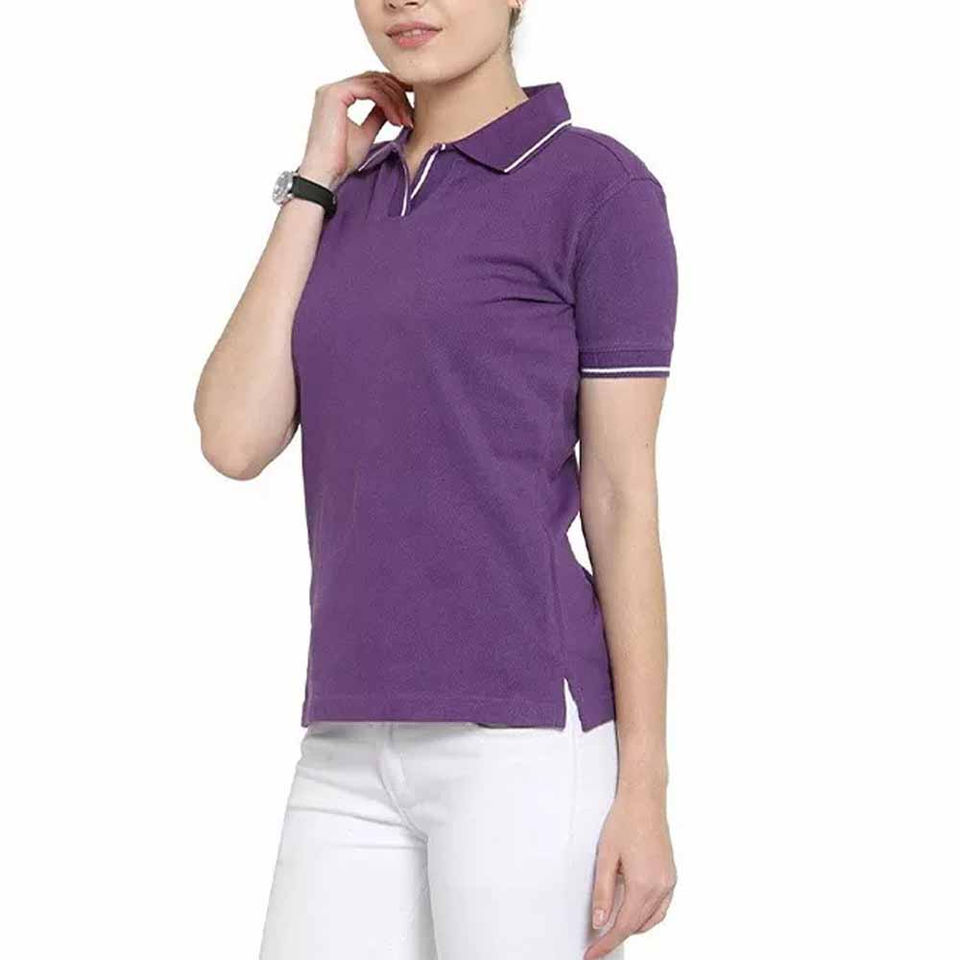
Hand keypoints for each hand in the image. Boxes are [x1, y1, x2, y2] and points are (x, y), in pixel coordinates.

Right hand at [297, 70, 414, 190]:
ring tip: (407, 121)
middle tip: (412, 115)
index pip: (371, 84)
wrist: (325, 174)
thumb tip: (392, 106)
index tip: (410, 109)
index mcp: (338, 96)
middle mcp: (333, 89)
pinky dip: (387, 103)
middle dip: (398, 94)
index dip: (394, 93)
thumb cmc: (341, 160)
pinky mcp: (335, 94)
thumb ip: (376, 116)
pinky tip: (397, 120)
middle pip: (374, 79)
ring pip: (375, 82)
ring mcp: (333, 89)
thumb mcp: (365, 134)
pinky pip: (370, 90)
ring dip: (396, 101)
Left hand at [583, 791, 676, 958]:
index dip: (605, 943)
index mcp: (644, 884)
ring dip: (631, 927)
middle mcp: (661, 886)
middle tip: (596, 944)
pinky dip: (646, 916)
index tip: (592, 954)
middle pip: (636, 925)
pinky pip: (660, 908)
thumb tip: (599, 921)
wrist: (645, 798)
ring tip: (610, 929)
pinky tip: (632, 912)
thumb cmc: (624, 820)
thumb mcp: (605, 856)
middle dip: (615, 937)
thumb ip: (602, 892)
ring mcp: (669, 881)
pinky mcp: (671, 875)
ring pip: (651, 919)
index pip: (622, 926)